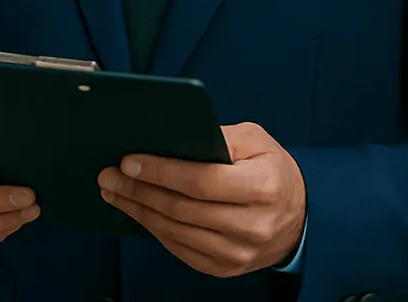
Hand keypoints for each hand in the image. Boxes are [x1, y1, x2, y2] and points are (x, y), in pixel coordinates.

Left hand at [97, 122, 305, 277]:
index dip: (161, 171)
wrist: (298, 217)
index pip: (201, 181)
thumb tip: (171, 137)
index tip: (128, 161)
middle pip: (182, 208)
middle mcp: (252, 225)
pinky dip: (154, 230)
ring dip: (139, 211)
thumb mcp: (256, 140)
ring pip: (176, 232)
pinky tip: (138, 212)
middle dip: (139, 190)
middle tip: (109, 175)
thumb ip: (219, 137)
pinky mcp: (226, 269)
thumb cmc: (272, 170)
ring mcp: (238, 253)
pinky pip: (180, 250)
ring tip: (115, 192)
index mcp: (262, 187)